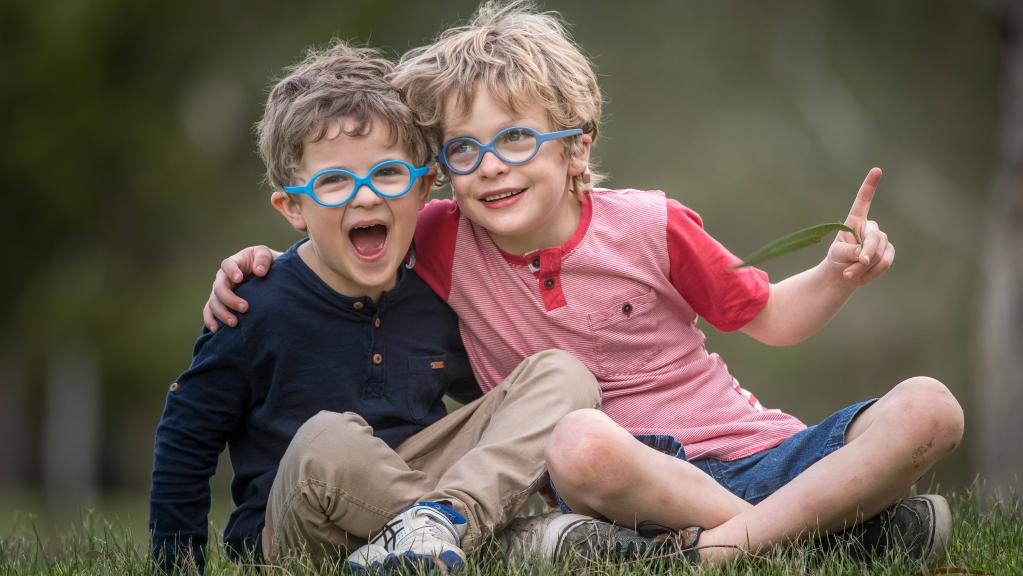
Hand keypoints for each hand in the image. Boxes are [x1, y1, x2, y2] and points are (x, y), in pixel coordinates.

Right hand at [202, 245, 278, 330]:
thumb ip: (263, 259)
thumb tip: (259, 272)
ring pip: (214, 303)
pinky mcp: (220, 304)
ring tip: (235, 323)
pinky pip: (210, 312)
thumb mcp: (266, 255)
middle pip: (219, 288)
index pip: (227, 265)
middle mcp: (223, 278)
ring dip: (222, 313)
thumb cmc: (264, 263)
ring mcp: (220, 292)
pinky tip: (217, 330)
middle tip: (245, 308)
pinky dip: (210, 321)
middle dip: (230, 299)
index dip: (231, 271)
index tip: (239, 278)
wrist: (267, 276)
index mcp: (234, 263)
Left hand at [825, 167, 893, 286]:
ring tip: (850, 272)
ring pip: (879, 253)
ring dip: (864, 267)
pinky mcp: (888, 251)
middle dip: (866, 255)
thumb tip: (863, 254)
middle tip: (853, 267)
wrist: (844, 274)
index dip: (870, 186)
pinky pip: (885, 262)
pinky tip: (862, 275)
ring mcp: (881, 239)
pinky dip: (873, 272)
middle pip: (874, 238)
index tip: (876, 170)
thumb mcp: (837, 255)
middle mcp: (870, 227)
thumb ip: (848, 252)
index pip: (863, 201)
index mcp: (855, 221)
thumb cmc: (838, 259)